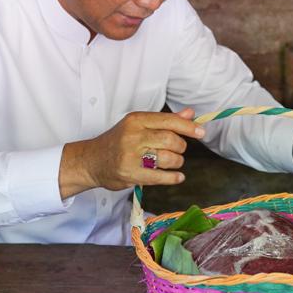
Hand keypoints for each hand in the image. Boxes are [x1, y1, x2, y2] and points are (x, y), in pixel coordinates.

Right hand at [59, 108, 204, 197]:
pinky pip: (160, 177)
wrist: (91, 160)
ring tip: (174, 162)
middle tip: (179, 149)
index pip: (168, 120)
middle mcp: (133, 135)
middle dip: (181, 146)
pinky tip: (177, 177)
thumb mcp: (138, 125)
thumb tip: (191, 114)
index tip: (201, 132)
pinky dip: (173, 178)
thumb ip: (165, 120)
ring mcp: (130, 156)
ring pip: (168, 158)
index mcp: (136, 120)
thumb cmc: (118, 141)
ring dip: (177, 162)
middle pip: (170, 140)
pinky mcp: (130, 174)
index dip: (188, 126)